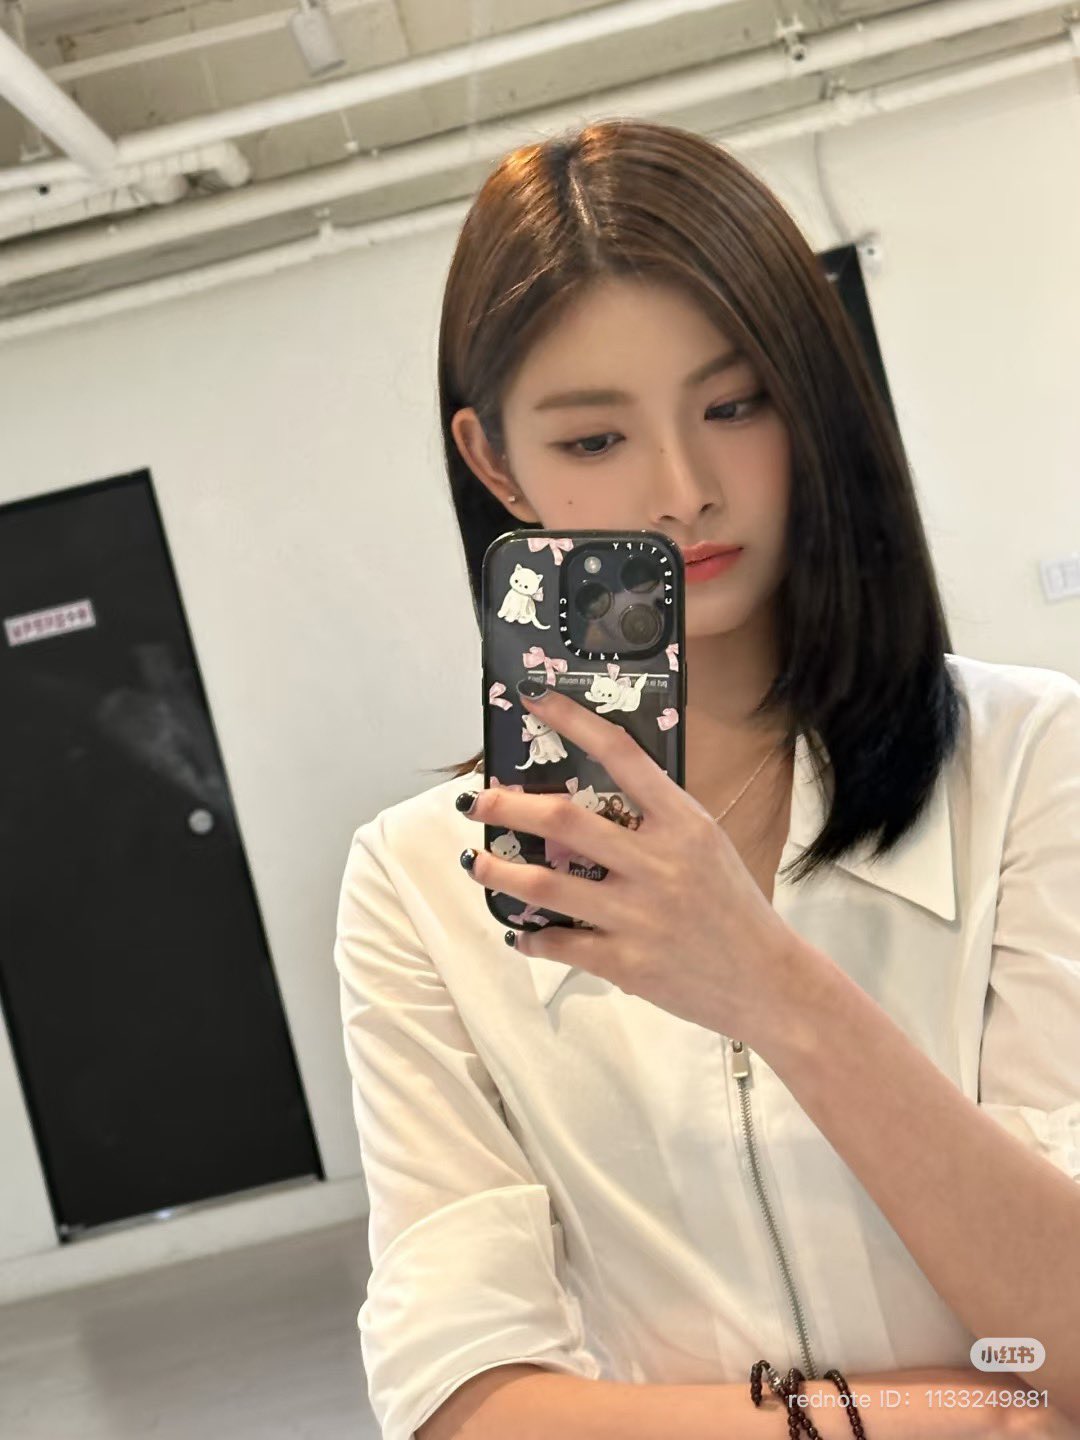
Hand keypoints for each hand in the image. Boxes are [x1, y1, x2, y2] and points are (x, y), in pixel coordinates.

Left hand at [460, 685, 809, 1045]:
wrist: (767, 981)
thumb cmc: (733, 906)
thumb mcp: (707, 845)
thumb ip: (658, 819)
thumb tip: (593, 795)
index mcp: (683, 823)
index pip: (622, 756)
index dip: (573, 722)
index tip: (535, 699)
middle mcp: (658, 863)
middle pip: (564, 822)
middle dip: (508, 807)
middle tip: (477, 800)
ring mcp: (639, 915)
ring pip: (546, 885)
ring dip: (499, 873)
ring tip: (475, 862)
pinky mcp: (626, 963)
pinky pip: (560, 944)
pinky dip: (531, 936)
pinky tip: (518, 931)